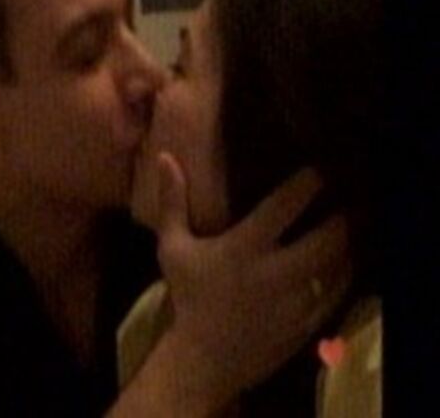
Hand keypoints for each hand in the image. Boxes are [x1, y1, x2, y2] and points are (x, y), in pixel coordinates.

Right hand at [155, 152, 351, 407]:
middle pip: (326, 237)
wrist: (201, 359)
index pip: (285, 205)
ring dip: (347, 246)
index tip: (320, 172)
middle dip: (343, 217)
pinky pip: (337, 295)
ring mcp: (295, 300)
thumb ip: (172, 202)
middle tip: (349, 203)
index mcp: (245, 246)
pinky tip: (343, 266)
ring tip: (350, 231)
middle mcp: (276, 270)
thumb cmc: (188, 297)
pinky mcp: (306, 324)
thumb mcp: (173, 247)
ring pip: (338, 266)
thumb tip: (165, 157)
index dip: (308, 183)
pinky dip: (343, 276)